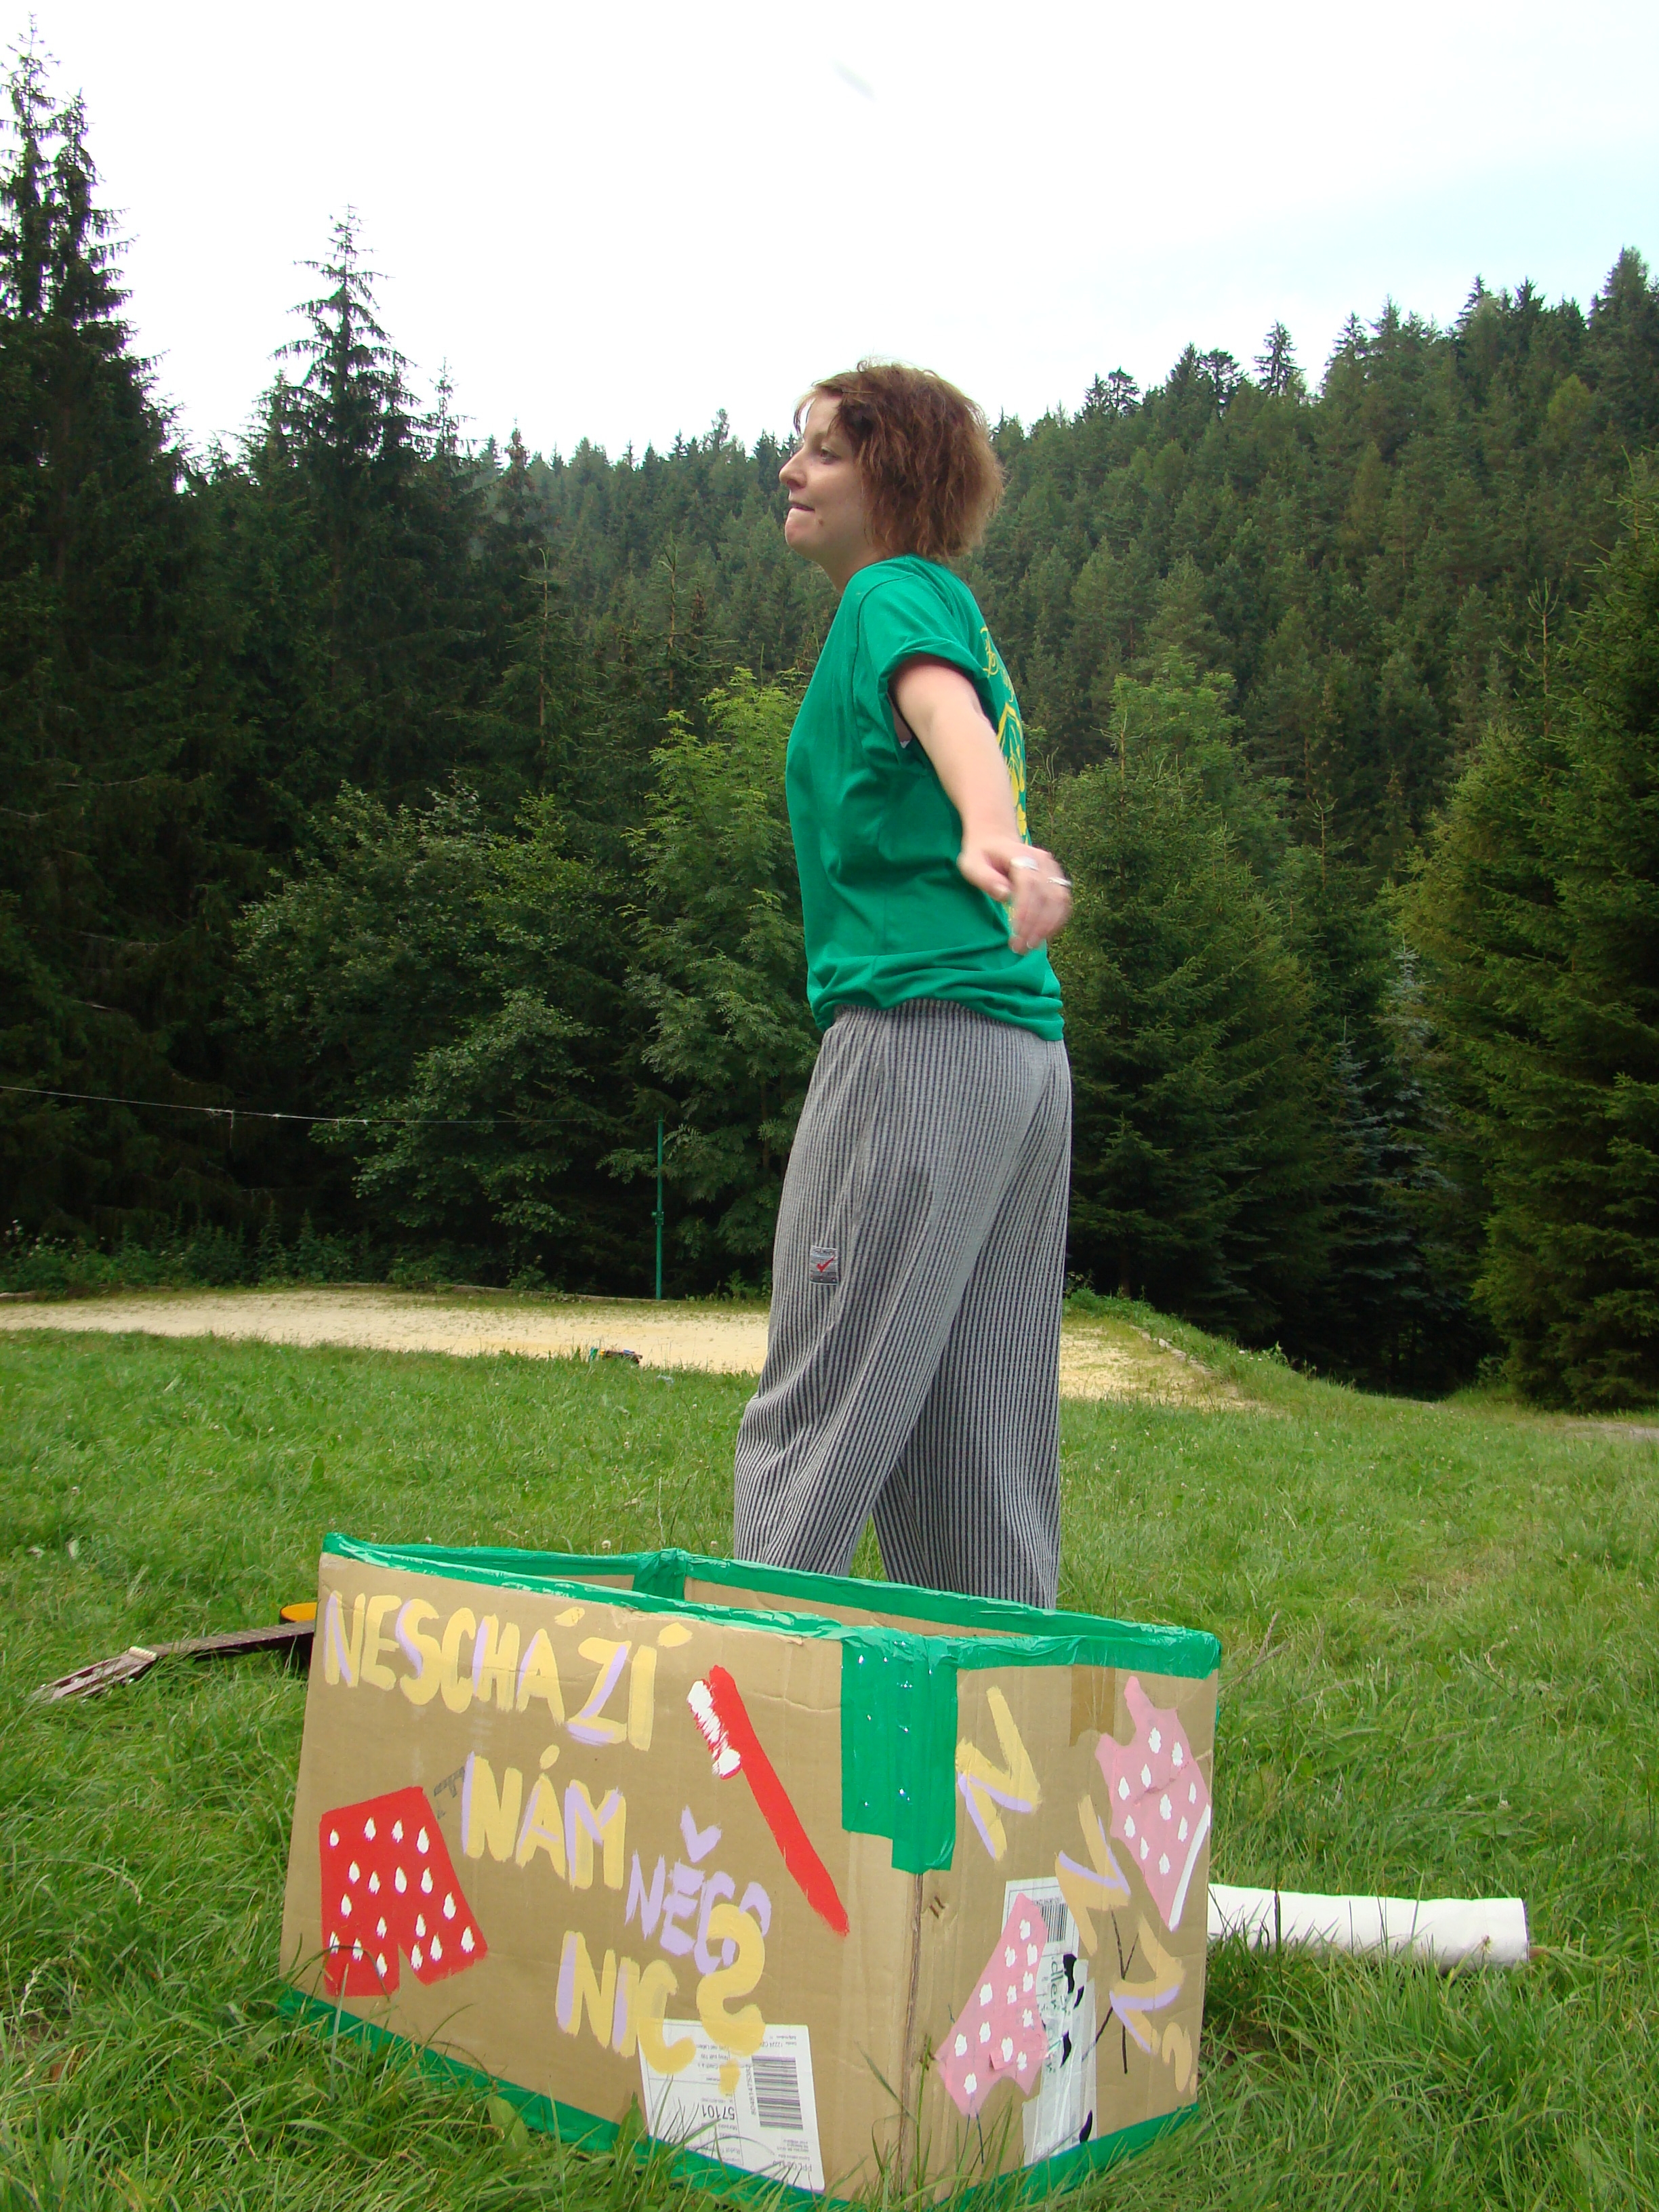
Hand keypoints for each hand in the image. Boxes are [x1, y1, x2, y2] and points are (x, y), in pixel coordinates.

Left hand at [957, 834, 1071, 952]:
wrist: (997, 841)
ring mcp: (1053, 870)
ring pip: (1060, 900)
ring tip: (1030, 946)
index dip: (1026, 910)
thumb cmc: (981, 855)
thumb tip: (1005, 896)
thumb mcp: (971, 864)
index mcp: (1021, 855)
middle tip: (1021, 947)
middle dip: (1036, 925)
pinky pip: (1064, 903)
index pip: (1030, 884)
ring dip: (1048, 926)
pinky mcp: (1057, 880)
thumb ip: (985, 879)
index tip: (1016, 932)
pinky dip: (1056, 922)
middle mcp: (1043, 861)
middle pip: (1048, 895)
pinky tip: (1043, 936)